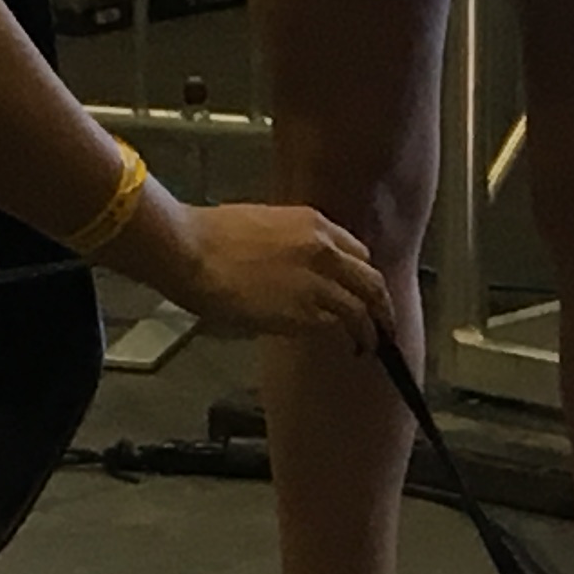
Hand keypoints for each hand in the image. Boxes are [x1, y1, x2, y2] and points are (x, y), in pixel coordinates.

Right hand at [159, 200, 392, 346]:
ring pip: (361, 309)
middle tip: (384, 323)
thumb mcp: (261, 226)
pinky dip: (344, 338)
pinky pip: (336, 327)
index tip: (362, 291)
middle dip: (381, 305)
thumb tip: (292, 271)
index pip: (356, 252)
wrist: (189, 250)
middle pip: (370, 281)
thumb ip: (288, 245)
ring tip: (370, 345)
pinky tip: (348, 349)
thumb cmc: (208, 237)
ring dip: (370, 330)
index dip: (362, 276)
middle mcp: (324, 250)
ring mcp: (317, 282)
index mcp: (313, 224)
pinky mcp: (304, 312)